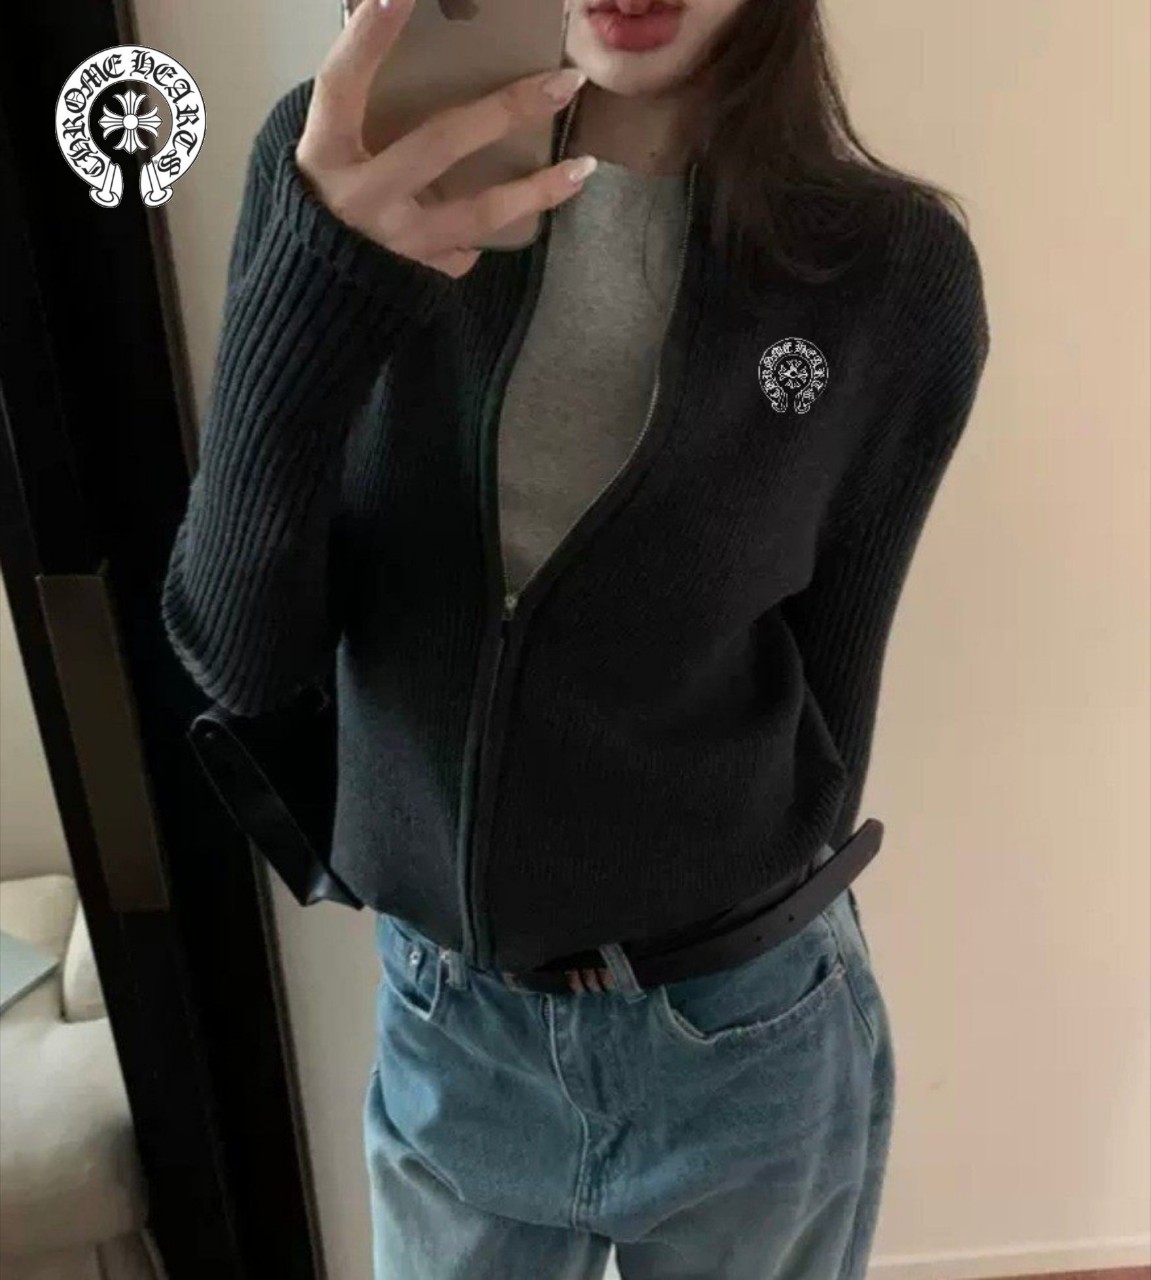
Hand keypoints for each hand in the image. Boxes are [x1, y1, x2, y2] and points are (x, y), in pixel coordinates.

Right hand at [296, 0, 595, 277]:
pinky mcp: (419, 274)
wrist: (315, 290)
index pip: (342, 82)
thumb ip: (362, 103)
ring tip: (583, 167)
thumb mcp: (331, 148)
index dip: (369, 37)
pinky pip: (468, 246)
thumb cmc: (329, 198)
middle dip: (506, 110)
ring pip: (477, 213)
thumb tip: (395, 27)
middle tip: (564, 81)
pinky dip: (492, 229)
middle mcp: (361, 198)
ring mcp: (395, 242)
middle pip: (440, 144)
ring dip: (536, 190)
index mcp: (325, 153)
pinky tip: (525, 212)